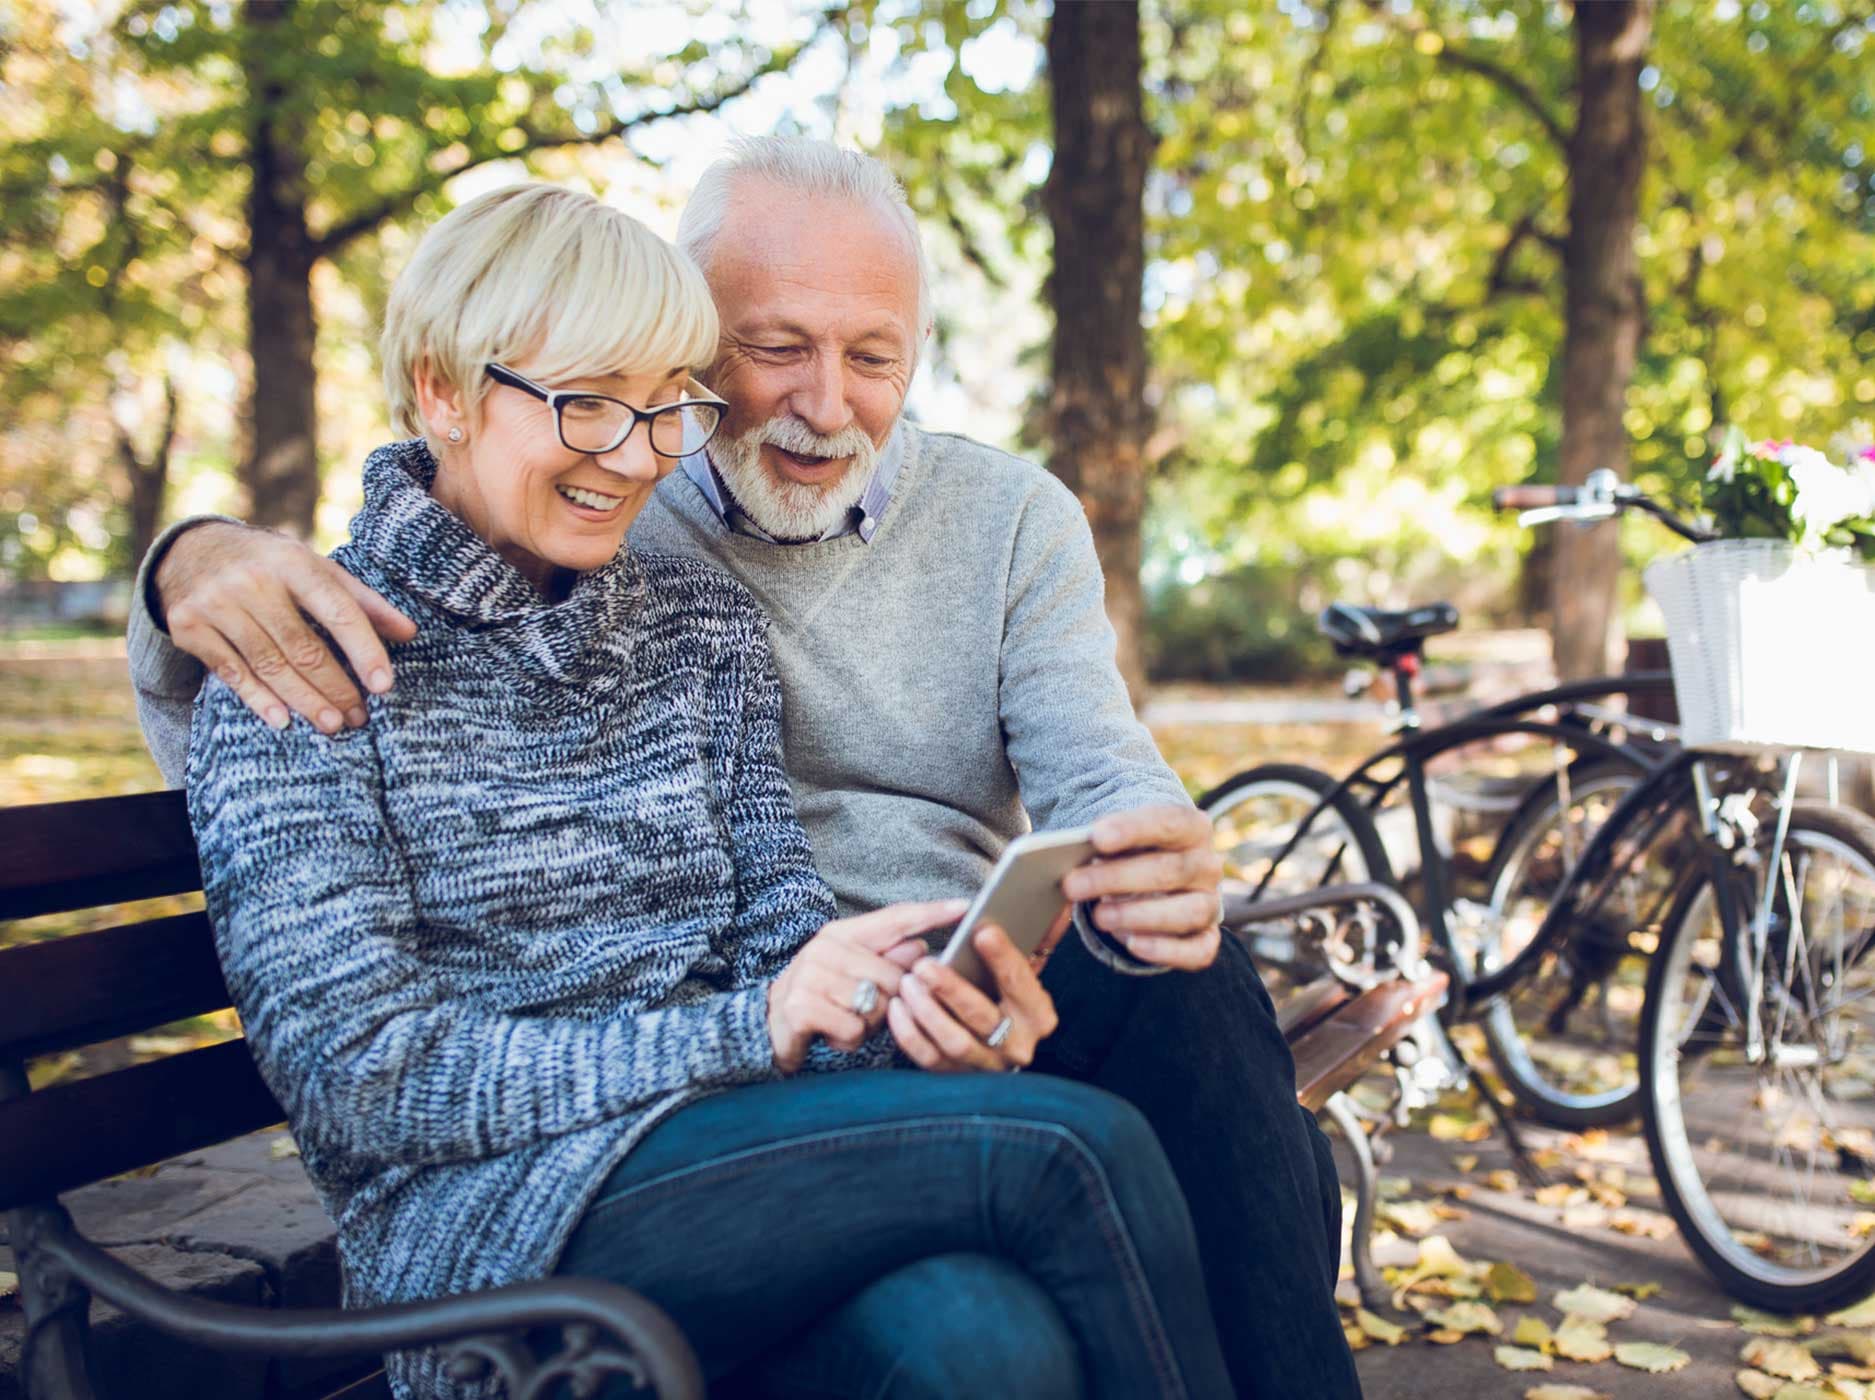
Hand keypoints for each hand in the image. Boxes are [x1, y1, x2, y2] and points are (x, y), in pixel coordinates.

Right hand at [157, 522, 416, 733]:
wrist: (193, 549)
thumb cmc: (272, 564)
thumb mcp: (316, 569)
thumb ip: (363, 601)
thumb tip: (410, 633)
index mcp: (293, 562)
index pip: (338, 611)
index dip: (363, 650)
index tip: (383, 685)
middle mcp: (253, 580)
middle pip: (303, 647)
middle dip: (336, 687)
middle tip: (358, 716)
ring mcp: (217, 603)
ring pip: (270, 665)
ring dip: (305, 700)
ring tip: (333, 723)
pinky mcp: (189, 626)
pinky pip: (232, 671)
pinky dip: (259, 699)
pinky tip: (283, 719)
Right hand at [767, 899, 966, 1073]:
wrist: (770, 1026)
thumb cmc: (824, 998)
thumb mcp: (855, 975)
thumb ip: (888, 959)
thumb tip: (919, 946)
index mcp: (842, 933)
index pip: (895, 919)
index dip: (931, 913)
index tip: (966, 907)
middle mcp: (825, 948)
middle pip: (893, 977)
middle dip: (890, 1002)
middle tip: (864, 1008)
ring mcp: (811, 975)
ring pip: (875, 1006)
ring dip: (868, 1024)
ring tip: (845, 1019)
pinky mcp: (802, 1006)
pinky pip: (853, 1028)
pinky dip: (849, 1039)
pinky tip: (832, 1033)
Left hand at [887, 924, 1058, 1072]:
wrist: (999, 1039)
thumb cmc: (1008, 993)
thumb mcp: (1026, 966)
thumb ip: (1040, 935)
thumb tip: (1058, 900)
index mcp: (1038, 1014)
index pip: (1020, 983)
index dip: (1002, 957)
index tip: (982, 932)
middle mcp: (1017, 1045)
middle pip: (983, 1018)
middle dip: (952, 989)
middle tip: (925, 965)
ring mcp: (985, 1063)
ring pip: (954, 1042)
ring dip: (927, 1012)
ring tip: (907, 983)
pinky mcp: (956, 1074)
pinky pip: (929, 1059)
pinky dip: (909, 1034)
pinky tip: (898, 1008)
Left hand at [1060, 805, 1222, 971]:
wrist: (1150, 879)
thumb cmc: (1127, 853)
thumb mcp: (1116, 840)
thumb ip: (1098, 843)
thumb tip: (1063, 858)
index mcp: (1191, 828)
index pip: (1170, 821)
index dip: (1133, 828)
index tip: (1096, 836)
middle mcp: (1207, 865)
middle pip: (1171, 869)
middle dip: (1118, 878)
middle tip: (1072, 884)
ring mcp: (1209, 903)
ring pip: (1189, 911)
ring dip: (1140, 915)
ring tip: (1098, 917)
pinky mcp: (1205, 939)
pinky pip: (1197, 950)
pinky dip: (1166, 950)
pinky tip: (1132, 945)